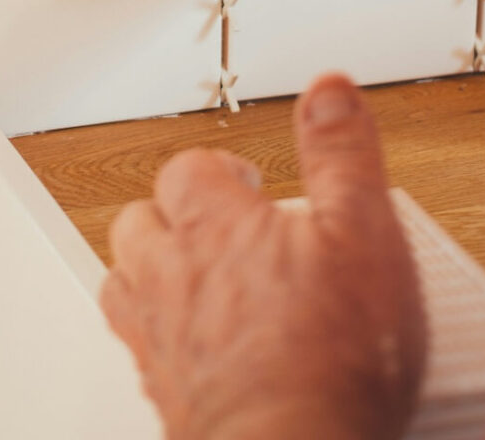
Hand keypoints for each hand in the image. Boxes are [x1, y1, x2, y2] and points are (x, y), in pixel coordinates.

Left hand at [100, 75, 425, 439]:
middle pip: (138, 220)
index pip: (186, 169)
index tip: (245, 178)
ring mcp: (161, 337)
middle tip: (208, 220)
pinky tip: (183, 344)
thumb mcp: (362, 231)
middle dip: (169, 211)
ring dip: (145, 266)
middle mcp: (173, 275)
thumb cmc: (331, 354)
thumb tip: (328, 89)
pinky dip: (151, 333)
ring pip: (123, 280)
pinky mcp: (165, 395)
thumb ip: (343, 154)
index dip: (214, 166)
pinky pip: (136, 349)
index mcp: (215, 226)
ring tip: (182, 268)